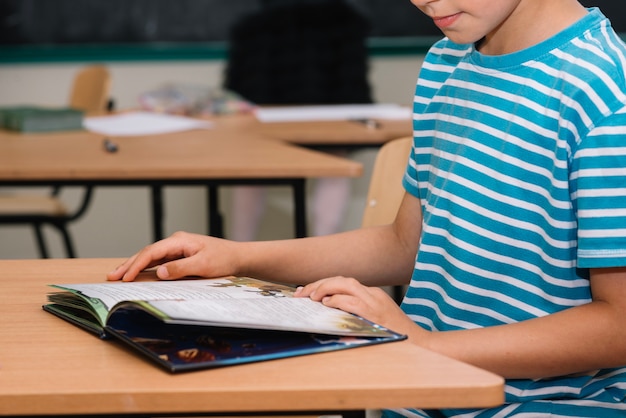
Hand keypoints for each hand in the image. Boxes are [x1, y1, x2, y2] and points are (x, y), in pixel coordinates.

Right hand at [106, 231, 239, 281]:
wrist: (237, 257)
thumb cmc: (223, 259)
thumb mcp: (203, 265)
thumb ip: (180, 268)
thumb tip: (159, 272)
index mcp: (179, 241)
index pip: (152, 252)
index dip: (136, 264)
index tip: (126, 276)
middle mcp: (175, 242)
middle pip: (147, 253)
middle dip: (129, 264)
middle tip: (112, 275)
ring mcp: (177, 249)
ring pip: (150, 257)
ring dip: (135, 266)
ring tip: (118, 275)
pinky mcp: (179, 256)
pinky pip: (158, 261)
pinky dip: (146, 268)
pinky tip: (137, 274)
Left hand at [295, 276, 419, 336]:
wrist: (419, 343)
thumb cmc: (395, 335)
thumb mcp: (374, 319)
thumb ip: (356, 312)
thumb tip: (330, 311)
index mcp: (372, 294)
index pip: (343, 283)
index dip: (324, 285)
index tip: (308, 292)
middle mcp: (372, 294)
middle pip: (342, 279)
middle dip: (320, 283)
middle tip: (302, 293)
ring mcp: (374, 302)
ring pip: (346, 285)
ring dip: (325, 288)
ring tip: (311, 296)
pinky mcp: (375, 314)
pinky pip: (352, 301)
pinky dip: (337, 300)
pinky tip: (326, 304)